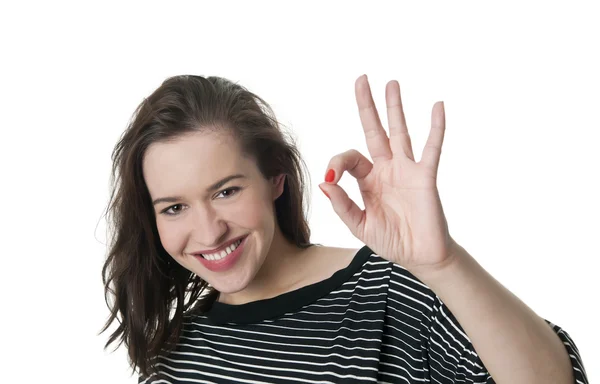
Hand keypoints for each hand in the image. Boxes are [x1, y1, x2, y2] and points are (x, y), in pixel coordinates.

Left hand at [319, 75, 459, 274]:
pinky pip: (431, 148)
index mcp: (368, 179)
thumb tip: (325, 183)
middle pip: (374, 130)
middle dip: (367, 106)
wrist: (419, 256)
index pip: (349, 157)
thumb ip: (342, 205)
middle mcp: (386, 168)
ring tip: (391, 83)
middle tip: (362, 79)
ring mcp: (407, 170)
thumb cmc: (390, 240)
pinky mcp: (425, 176)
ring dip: (395, 108)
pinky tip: (437, 106)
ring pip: (400, 132)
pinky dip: (435, 128)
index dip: (336, 162)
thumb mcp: (359, 225)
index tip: (331, 178)